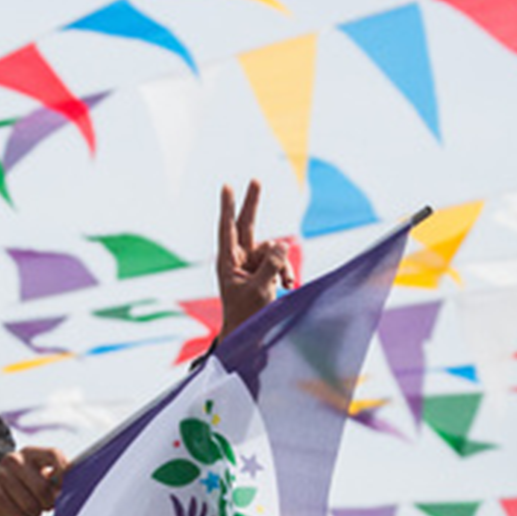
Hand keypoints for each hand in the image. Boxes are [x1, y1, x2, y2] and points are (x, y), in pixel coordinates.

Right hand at [0, 446, 68, 515]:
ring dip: (34, 514)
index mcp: (30, 453)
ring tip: (31, 511)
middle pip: (43, 487)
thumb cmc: (24, 491)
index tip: (63, 487)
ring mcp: (0, 475)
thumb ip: (56, 480)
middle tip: (46, 506)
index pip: (54, 454)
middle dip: (48, 503)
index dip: (63, 471)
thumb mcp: (39, 480)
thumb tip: (76, 485)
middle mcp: (13, 459)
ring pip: (31, 505)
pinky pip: (18, 514)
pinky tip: (18, 515)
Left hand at [215, 179, 294, 340]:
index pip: (228, 228)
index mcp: (228, 262)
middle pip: (247, 225)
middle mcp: (238, 259)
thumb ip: (271, 265)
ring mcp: (251, 265)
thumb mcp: (259, 289)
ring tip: (288, 284)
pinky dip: (287, 272)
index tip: (226, 186)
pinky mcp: (263, 272)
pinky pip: (280, 262)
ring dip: (284, 265)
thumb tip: (282, 243)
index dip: (228, 206)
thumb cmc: (245, 314)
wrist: (248, 336)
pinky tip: (290, 286)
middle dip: (253, 204)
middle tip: (256, 179)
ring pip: (273, 250)